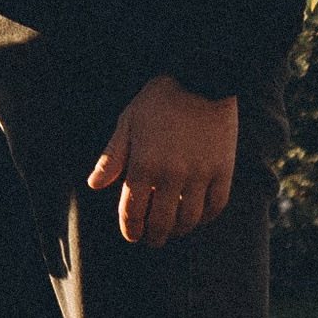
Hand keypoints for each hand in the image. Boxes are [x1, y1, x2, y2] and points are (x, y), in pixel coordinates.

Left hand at [88, 74, 237, 249]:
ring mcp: (199, 175)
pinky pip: (215, 206)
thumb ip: (112, 157)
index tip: (132, 235)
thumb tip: (95, 185)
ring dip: (179, 231)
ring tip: (173, 230)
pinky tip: (198, 216)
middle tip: (152, 239)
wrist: (201, 78)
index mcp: (143, 165)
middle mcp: (171, 176)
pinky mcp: (222, 171)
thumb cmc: (158, 99)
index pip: (133, 212)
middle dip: (154, 237)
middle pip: (161, 224)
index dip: (130, 229)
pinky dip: (206, 218)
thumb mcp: (128, 122)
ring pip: (189, 220)